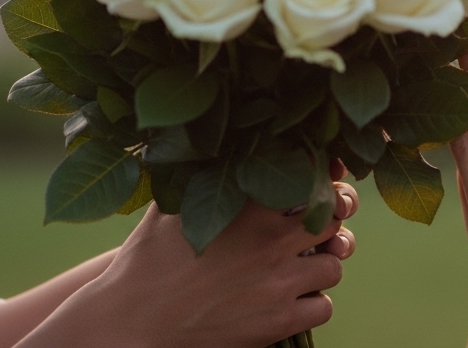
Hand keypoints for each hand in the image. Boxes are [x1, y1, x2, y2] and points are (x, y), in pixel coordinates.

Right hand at [19, 177, 359, 347]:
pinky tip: (294, 298)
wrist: (131, 323)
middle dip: (333, 216)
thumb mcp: (169, 207)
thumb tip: (214, 144)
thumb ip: (198, 175)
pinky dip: (315, 302)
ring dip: (324, 262)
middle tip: (320, 222)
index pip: (312, 175)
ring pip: (335, 264)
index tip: (322, 179)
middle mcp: (271, 241)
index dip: (325, 175)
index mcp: (249, 206)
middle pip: (334, 216)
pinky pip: (325, 307)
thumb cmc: (144, 262)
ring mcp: (280, 283)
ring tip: (304, 263)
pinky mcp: (280, 321)